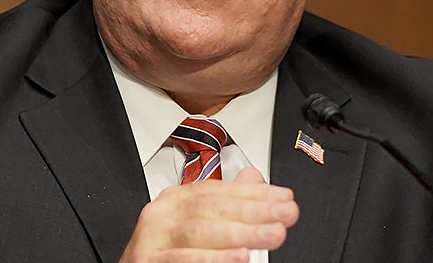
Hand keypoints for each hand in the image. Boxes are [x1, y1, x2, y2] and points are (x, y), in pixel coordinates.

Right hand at [120, 167, 298, 262]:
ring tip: (271, 234)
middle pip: (212, 207)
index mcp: (175, 201)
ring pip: (200, 231)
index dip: (253, 193)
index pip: (218, 190)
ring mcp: (152, 238)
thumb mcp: (198, 227)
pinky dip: (214, 259)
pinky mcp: (147, 261)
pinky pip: (184, 259)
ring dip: (240, 233)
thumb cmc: (167, 256)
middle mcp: (162, 214)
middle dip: (254, 211)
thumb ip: (226, 204)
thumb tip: (255, 179)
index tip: (284, 198)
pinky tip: (240, 257)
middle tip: (285, 215)